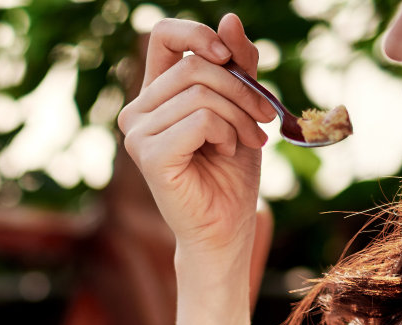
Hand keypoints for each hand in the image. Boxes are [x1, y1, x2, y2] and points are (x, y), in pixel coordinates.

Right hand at [118, 14, 271, 258]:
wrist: (226, 226)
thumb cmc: (231, 170)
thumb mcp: (242, 106)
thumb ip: (237, 65)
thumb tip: (229, 18)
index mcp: (156, 94)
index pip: (164, 36)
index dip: (198, 35)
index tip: (229, 57)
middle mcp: (137, 111)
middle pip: (196, 67)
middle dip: (242, 89)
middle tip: (264, 118)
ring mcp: (137, 134)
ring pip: (201, 93)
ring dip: (239, 115)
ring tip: (249, 140)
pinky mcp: (148, 156)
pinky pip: (200, 119)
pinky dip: (225, 133)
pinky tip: (226, 152)